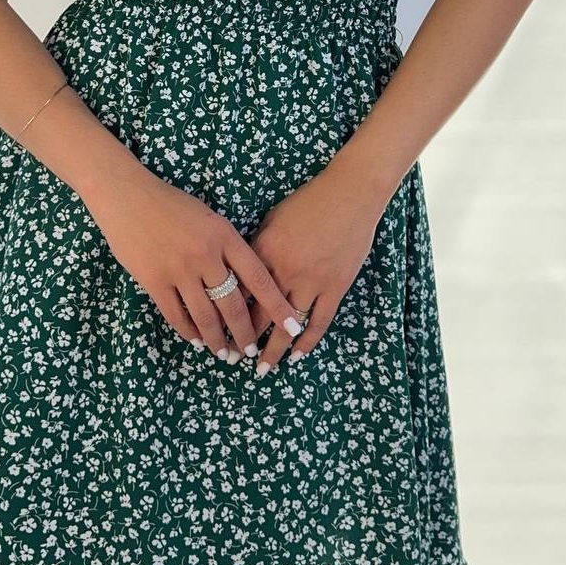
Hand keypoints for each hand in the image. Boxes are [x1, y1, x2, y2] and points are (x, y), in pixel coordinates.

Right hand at [85, 167, 302, 363]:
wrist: (128, 196)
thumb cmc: (172, 205)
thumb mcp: (209, 219)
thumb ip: (227, 248)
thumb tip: (245, 284)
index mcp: (225, 237)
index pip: (259, 279)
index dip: (278, 307)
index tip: (292, 327)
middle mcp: (205, 255)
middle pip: (233, 305)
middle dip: (245, 334)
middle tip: (251, 351)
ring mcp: (178, 269)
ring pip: (205, 316)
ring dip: (217, 340)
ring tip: (225, 354)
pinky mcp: (153, 280)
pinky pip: (176, 315)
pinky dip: (188, 331)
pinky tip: (196, 340)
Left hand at [244, 162, 385, 373]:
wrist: (350, 195)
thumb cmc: (308, 202)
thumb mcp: (272, 220)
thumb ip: (256, 249)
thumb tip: (241, 273)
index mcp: (263, 252)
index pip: (238, 292)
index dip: (225, 315)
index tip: (215, 332)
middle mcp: (284, 271)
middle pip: (259, 314)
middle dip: (244, 340)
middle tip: (231, 358)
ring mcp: (312, 281)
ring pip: (287, 325)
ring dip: (274, 350)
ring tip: (262, 369)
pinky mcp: (336, 286)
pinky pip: (320, 321)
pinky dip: (308, 341)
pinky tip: (297, 355)